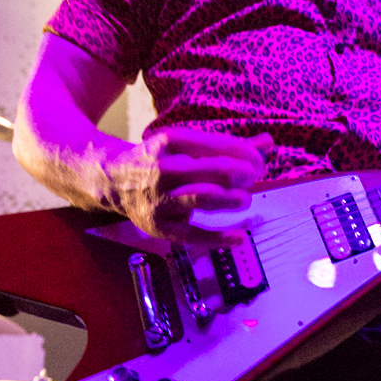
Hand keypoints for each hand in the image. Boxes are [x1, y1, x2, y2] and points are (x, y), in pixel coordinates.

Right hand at [102, 127, 271, 239]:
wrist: (112, 181)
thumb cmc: (159, 160)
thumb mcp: (185, 146)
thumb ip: (227, 146)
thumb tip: (268, 143)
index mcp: (169, 142)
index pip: (213, 145)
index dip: (243, 153)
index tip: (258, 161)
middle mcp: (163, 170)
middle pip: (212, 171)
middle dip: (241, 175)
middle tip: (252, 178)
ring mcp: (161, 200)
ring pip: (203, 198)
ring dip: (232, 199)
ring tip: (245, 200)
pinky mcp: (160, 226)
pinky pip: (192, 235)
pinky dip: (218, 237)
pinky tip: (239, 237)